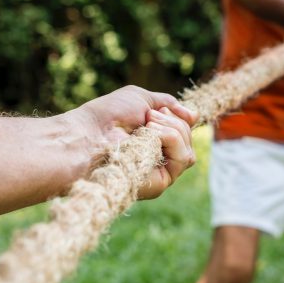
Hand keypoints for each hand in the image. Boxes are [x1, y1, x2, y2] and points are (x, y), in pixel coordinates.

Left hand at [73, 85, 197, 198]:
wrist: (89, 133)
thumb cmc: (108, 115)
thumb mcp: (142, 99)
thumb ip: (169, 105)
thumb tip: (195, 115)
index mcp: (153, 141)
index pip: (183, 132)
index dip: (179, 118)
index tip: (160, 109)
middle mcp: (158, 158)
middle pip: (188, 140)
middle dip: (173, 121)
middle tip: (147, 116)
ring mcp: (159, 172)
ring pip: (189, 151)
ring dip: (172, 129)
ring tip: (146, 124)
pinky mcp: (159, 183)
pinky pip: (183, 158)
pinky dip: (171, 138)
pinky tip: (150, 134)